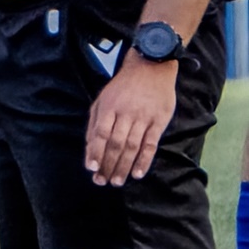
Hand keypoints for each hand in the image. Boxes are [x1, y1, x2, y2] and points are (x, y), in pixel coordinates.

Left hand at [85, 52, 177, 185]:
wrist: (151, 66)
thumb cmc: (123, 87)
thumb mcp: (102, 99)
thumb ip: (94, 123)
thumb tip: (88, 147)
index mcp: (109, 107)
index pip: (100, 134)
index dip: (95, 152)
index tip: (91, 168)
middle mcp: (126, 113)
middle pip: (116, 144)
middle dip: (107, 164)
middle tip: (102, 181)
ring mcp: (144, 117)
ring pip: (132, 146)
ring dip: (124, 166)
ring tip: (117, 181)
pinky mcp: (159, 120)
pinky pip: (151, 144)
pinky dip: (144, 160)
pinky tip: (138, 173)